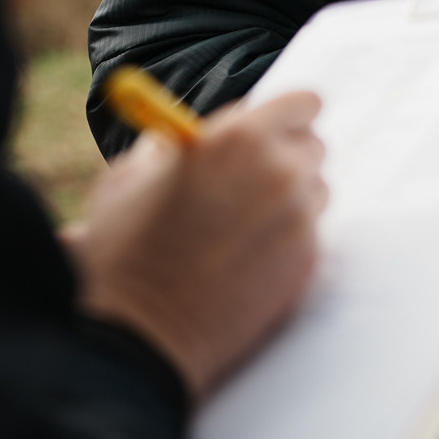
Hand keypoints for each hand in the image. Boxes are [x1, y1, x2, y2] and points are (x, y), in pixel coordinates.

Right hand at [65, 90, 328, 399]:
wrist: (138, 334)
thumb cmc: (122, 254)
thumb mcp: (125, 181)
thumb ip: (163, 149)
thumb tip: (174, 141)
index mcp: (237, 137)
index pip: (301, 104)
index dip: (288, 116)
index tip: (279, 128)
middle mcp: (278, 170)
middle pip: (313, 147)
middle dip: (287, 157)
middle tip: (254, 180)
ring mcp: (298, 217)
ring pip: (316, 191)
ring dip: (292, 199)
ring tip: (245, 224)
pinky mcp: (306, 261)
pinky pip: (311, 234)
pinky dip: (289, 240)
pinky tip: (249, 257)